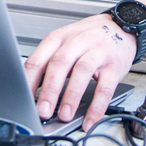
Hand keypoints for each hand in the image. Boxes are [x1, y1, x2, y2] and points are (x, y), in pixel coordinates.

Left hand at [23, 13, 136, 130]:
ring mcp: (97, 51)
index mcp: (60, 38)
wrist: (120, 26)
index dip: (30, 80)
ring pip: (82, 71)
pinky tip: (90, 119)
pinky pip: (105, 87)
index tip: (25, 100)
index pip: (40, 58)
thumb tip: (32, 90)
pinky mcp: (114, 64)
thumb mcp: (66, 41)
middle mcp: (77, 42)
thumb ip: (50, 62)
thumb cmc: (89, 36)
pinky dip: (97, 106)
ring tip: (65, 114)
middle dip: (50, 89)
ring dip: (72, 95)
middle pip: (60, 63)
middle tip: (43, 110)